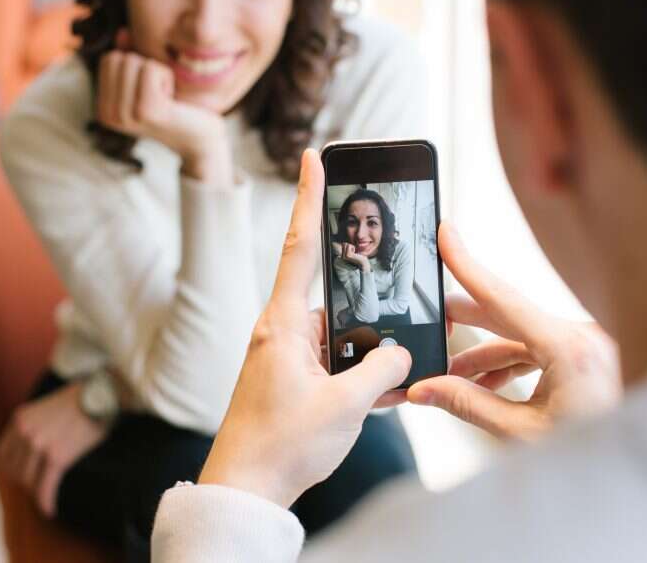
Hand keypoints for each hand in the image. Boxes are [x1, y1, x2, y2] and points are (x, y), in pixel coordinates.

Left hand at [0, 382, 108, 516]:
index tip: (20, 478)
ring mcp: (40, 445)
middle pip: (15, 470)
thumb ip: (35, 424)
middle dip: (25, 483)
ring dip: (36, 493)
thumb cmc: (83, 398)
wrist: (104, 392)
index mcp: (21, 418)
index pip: (3, 454)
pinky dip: (46, 502)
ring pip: (28, 481)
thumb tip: (34, 446)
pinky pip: (45, 487)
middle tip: (38, 489)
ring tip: (46, 498)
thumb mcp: (48, 406)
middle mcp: (25, 432)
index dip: (10, 470)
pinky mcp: (57, 457)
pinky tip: (50, 510)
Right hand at [96, 29, 232, 183]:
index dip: (136, 67)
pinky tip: (173, 100)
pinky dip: (166, 76)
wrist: (201, 141)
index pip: (109, 59)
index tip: (151, 91)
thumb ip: (131, 57)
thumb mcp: (148, 82)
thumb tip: (122, 32)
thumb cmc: (177, 108)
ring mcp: (126, 114)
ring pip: (134, 61)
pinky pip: (151, 68)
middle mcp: (109, 115)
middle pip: (119, 58)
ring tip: (167, 98)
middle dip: (146, 67)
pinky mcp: (147, 110)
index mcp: (104, 109)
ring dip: (158, 72)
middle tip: (161, 94)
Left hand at [196, 149, 410, 507]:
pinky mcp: (293, 378)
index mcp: (285, 324)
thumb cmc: (282, 446)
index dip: (310, 198)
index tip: (313, 157)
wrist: (246, 490)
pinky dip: (357, 373)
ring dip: (365, 350)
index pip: (300, 246)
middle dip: (364, 295)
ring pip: (339, 333)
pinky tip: (379, 395)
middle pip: (332, 292)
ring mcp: (287, 355)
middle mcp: (283, 331)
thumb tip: (400, 353)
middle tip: (386, 295)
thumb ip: (382, 369)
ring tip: (385, 374)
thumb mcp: (346, 406)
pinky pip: (334, 361)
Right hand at [407, 223, 620, 439]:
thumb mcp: (522, 433)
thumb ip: (468, 404)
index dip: (468, 265)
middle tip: (430, 314)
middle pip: (509, 313)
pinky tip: (483, 384)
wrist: (629, 475)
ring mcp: (586, 347)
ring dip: (485, 354)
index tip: (446, 235)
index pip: (504, 298)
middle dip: (465, 318)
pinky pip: (538, 350)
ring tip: (449, 374)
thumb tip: (425, 388)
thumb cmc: (589, 458)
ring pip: (521, 336)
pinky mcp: (586, 359)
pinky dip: (509, 363)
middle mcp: (582, 338)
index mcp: (569, 349)